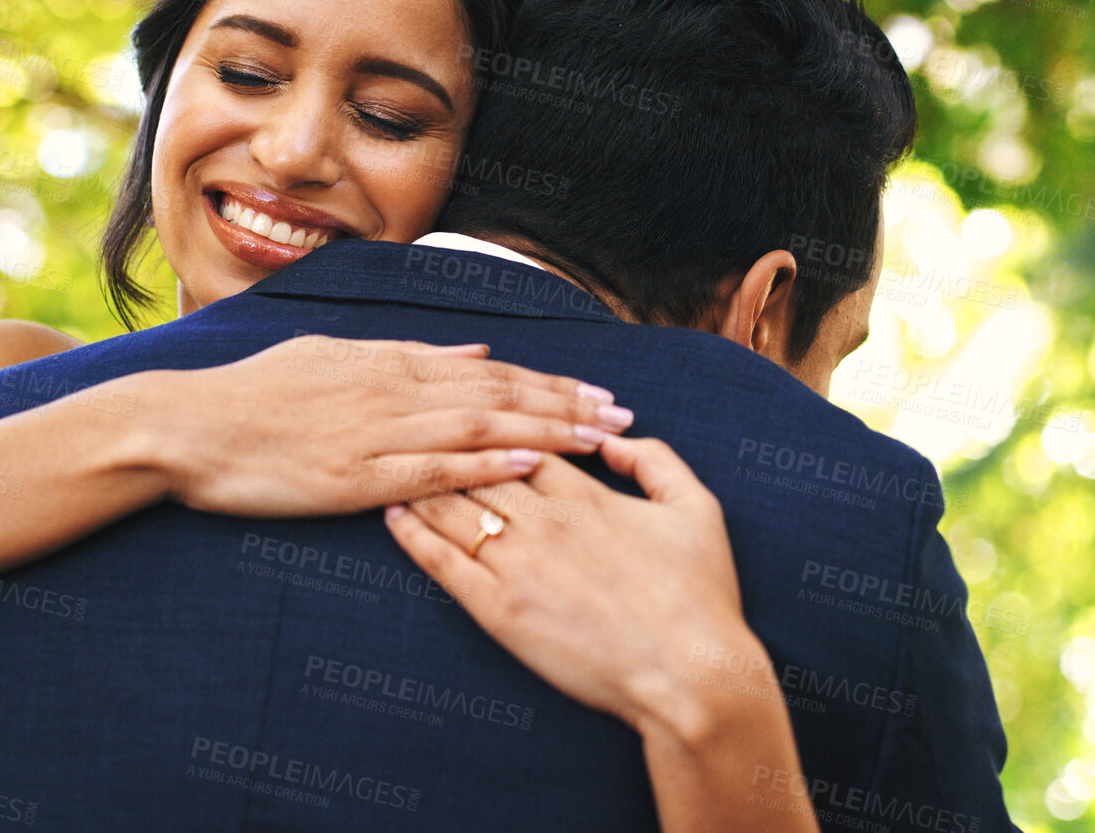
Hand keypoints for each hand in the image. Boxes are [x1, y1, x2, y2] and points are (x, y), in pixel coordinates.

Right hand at [124, 335, 633, 515]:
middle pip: (500, 397)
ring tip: (597, 441)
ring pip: (480, 429)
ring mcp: (377, 433)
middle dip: (567, 406)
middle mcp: (394, 391)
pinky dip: (486, 468)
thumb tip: (472, 352)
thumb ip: (407, 356)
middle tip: (623, 416)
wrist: (186, 427)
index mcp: (390, 363)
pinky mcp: (357, 476)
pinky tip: (529, 471)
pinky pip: (434, 471)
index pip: (489, 373)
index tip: (598, 393)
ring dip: (546, 433)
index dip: (549, 383)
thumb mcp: (333, 356)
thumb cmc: (253, 395)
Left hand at [383, 437, 762, 734]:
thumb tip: (612, 439)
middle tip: (411, 428)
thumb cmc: (701, 596)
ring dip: (421, 481)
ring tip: (394, 462)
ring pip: (453, 507)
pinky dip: (412, 534)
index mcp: (587, 495)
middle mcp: (545, 522)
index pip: (523, 441)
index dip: (496, 428)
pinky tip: (393, 515)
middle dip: (446, 445)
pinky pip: (441, 562)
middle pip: (477, 466)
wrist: (691, 676)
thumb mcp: (698, 509)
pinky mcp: (499, 611)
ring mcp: (518, 566)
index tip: (470, 417)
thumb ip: (656, 462)